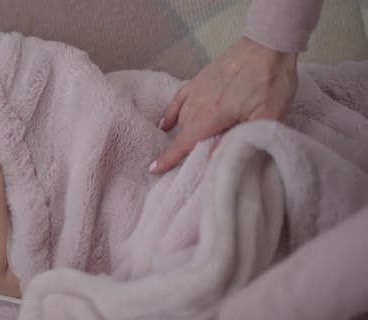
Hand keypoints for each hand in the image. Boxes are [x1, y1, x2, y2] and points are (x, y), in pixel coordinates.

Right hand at [150, 37, 297, 173]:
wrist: (267, 45)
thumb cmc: (271, 81)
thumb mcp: (267, 116)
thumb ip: (243, 138)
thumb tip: (216, 158)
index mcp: (212, 116)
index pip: (184, 143)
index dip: (168, 159)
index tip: (153, 170)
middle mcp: (198, 104)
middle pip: (184, 134)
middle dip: (180, 150)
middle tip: (187, 164)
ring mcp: (196, 90)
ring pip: (182, 119)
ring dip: (183, 134)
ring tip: (187, 147)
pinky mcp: (199, 80)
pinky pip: (178, 100)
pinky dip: (170, 113)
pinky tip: (165, 123)